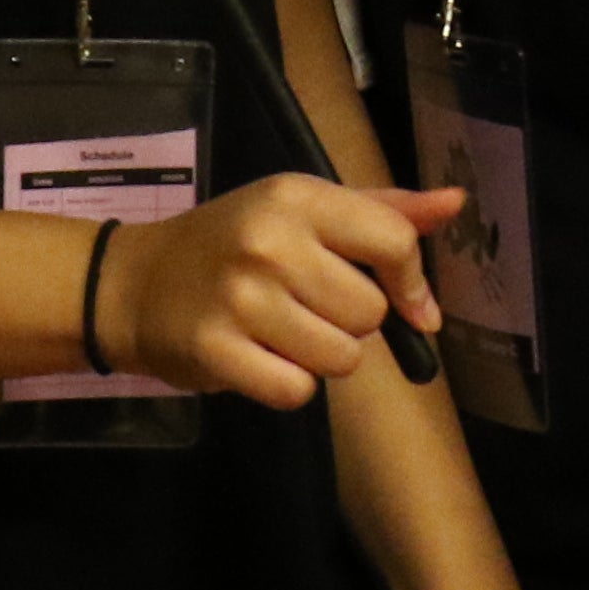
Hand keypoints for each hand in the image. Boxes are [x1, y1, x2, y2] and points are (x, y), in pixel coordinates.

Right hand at [104, 174, 455, 410]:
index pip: (392, 240)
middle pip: (369, 313)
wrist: (134, 284)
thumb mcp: (301, 210)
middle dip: (350, 322)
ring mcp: (240, 298)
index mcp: (297, 197)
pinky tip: (259, 358)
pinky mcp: (216, 350)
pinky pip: (297, 392)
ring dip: (320, 357)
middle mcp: (270, 242)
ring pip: (341, 358)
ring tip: (280, 332)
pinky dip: (286, 385)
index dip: (411, 283)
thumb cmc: (231, 244)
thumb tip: (454, 203)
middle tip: (305, 307)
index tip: (407, 304)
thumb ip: (383, 210)